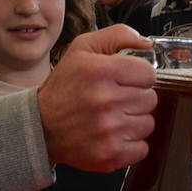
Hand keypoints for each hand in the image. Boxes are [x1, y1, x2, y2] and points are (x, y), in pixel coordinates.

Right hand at [38, 25, 156, 171]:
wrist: (40, 127)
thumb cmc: (64, 86)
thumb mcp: (83, 49)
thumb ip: (118, 35)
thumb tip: (148, 44)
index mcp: (100, 71)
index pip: (149, 74)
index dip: (138, 76)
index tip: (124, 80)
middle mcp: (105, 101)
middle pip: (150, 99)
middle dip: (135, 98)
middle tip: (115, 100)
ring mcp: (108, 131)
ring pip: (148, 123)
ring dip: (134, 121)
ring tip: (113, 118)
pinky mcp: (110, 155)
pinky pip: (142, 148)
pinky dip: (131, 144)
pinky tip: (113, 135)